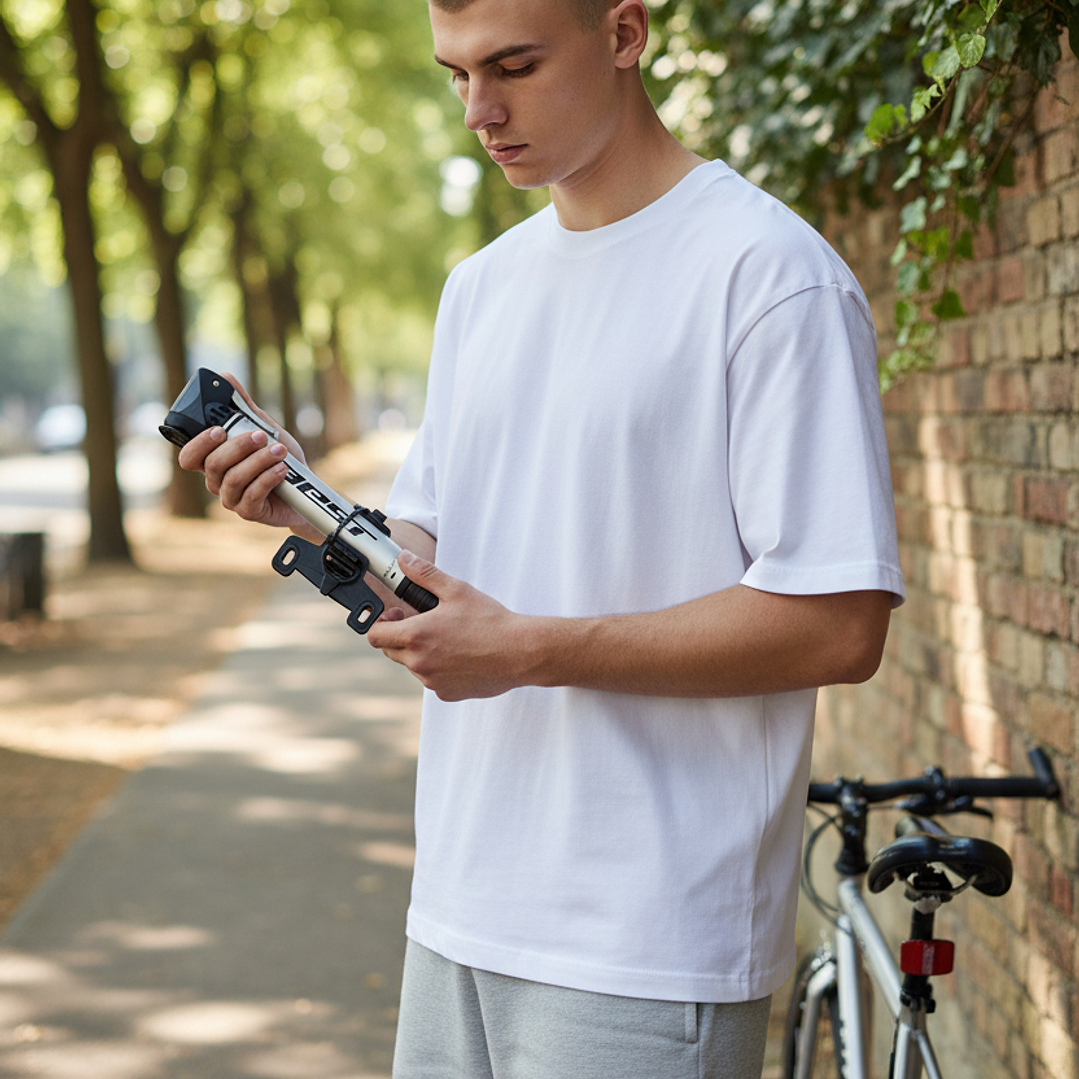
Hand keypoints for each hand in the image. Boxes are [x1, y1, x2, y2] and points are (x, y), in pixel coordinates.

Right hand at [176, 373, 314, 534]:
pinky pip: (251, 495)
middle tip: (262, 435)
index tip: (219, 430)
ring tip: (280, 451)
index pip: (189, 456)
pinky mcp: (249, 512)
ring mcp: (231, 499)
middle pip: (213, 464)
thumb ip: (244, 408)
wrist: (306, 489)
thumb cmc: (278, 459)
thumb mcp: (264, 429)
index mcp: (214, 461)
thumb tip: (226, 378)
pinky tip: (282, 469)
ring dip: (258, 462)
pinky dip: (268, 478)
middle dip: (239, 446)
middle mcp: (217, 481)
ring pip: (233, 479)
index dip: (199, 443)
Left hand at [367, 552, 532, 700]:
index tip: (398, 615)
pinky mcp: (447, 694)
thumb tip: (404, 560)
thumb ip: (425, 574)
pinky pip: (433, 680)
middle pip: (391, 651)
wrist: (520, 652)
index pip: (375, 635)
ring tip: (450, 639)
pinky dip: (440, 669)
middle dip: (401, 636)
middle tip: (426, 623)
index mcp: (416, 636)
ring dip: (422, 653)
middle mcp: (419, 663)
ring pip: (413, 666)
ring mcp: (432, 681)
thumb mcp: (456, 590)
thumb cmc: (491, 622)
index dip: (382, 622)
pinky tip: (461, 656)